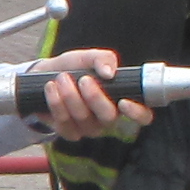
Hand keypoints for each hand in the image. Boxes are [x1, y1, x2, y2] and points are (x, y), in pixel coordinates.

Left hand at [26, 47, 153, 140]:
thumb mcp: (89, 57)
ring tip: (61, 77)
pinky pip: (64, 123)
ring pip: (84, 118)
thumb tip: (109, 72)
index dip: (138, 113)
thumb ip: (103, 59)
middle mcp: (108, 118)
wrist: (46, 75)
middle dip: (94, 97)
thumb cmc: (75, 68)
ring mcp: (89, 128)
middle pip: (109, 117)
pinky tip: (51, 88)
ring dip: (70, 96)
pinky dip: (56, 103)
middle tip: (83, 79)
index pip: (143, 116)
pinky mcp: (69, 132)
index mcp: (121, 101)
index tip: (124, 102)